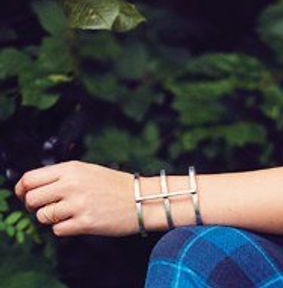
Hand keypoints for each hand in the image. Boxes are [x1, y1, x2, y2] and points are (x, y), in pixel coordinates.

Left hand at [13, 160, 136, 236]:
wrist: (143, 198)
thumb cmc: (114, 185)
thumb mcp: (87, 170)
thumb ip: (59, 176)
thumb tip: (29, 189)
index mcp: (71, 168)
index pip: (29, 179)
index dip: (22, 191)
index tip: (26, 196)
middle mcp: (72, 184)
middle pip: (31, 199)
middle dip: (35, 207)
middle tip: (48, 208)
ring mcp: (79, 204)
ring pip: (43, 216)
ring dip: (51, 219)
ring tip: (68, 214)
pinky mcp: (85, 222)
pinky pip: (57, 230)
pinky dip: (64, 228)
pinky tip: (79, 221)